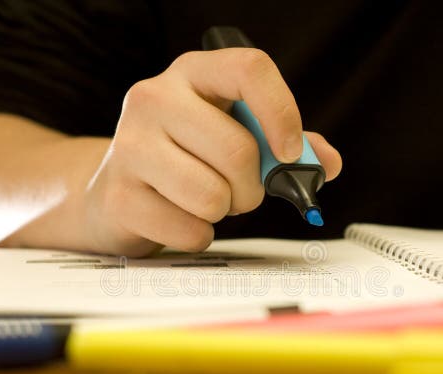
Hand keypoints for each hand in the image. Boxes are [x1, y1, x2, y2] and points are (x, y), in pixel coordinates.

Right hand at [82, 48, 342, 256]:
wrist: (116, 188)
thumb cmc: (184, 158)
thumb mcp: (232, 135)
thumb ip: (284, 145)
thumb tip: (326, 163)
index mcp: (193, 73)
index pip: (249, 69)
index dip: (282, 113)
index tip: (290, 152)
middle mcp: (155, 98)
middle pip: (237, 151)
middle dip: (251, 187)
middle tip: (241, 192)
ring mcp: (129, 145)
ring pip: (212, 195)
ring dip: (223, 212)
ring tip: (206, 202)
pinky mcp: (119, 194)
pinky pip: (189, 230)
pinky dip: (198, 235)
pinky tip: (179, 218)